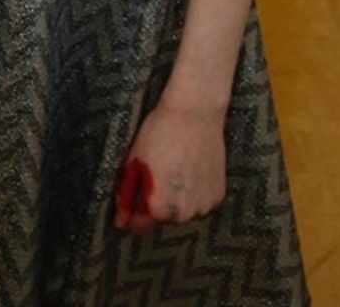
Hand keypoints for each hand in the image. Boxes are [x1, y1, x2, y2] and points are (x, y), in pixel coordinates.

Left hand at [114, 96, 226, 232]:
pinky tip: (190, 169)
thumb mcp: (134, 162)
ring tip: (174, 168)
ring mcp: (204, 207)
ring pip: (182, 211)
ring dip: (176, 199)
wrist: (195, 113)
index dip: (132, 211)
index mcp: (159, 208)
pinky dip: (194, 192)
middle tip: (155, 173)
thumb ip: (126, 196)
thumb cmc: (159, 134)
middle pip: (162, 219)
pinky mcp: (218, 196)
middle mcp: (184, 215)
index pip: (139, 227)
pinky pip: (200, 201)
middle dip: (155, 203)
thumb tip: (120, 222)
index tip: (133, 195)